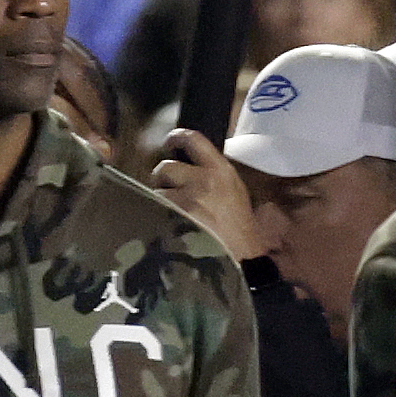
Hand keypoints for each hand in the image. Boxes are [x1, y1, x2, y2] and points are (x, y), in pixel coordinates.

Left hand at [150, 128, 262, 260]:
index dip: (176, 137)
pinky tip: (168, 226)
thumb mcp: (235, 193)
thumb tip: (189, 166)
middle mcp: (203, 180)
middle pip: (165, 166)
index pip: (193, 140)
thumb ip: (214, 176)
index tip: (169, 142)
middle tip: (170, 192)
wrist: (241, 259)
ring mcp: (187, 198)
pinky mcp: (174, 216)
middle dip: (163, 179)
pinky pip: (153, 209)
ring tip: (172, 215)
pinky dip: (156, 217)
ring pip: (156, 190)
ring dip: (159, 200)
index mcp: (221, 171)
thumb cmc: (240, 229)